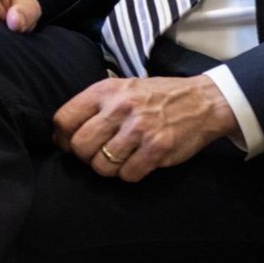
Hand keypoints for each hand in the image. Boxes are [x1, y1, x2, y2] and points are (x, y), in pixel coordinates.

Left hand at [53, 74, 239, 181]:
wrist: (202, 100)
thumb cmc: (157, 96)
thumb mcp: (123, 87)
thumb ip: (95, 105)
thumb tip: (61, 133)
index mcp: (106, 90)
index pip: (64, 120)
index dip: (62, 138)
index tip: (71, 144)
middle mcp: (121, 107)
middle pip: (80, 146)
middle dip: (85, 156)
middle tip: (98, 154)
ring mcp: (140, 129)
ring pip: (102, 165)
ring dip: (109, 168)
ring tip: (121, 158)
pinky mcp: (157, 148)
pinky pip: (127, 174)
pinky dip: (130, 173)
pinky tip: (138, 161)